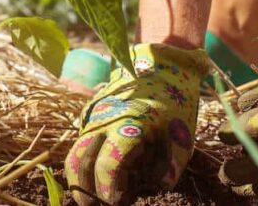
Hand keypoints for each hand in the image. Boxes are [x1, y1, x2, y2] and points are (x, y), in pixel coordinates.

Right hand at [65, 43, 209, 204]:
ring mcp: (93, 113)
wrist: (160, 65)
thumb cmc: (175, 104)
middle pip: (77, 160)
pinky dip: (86, 158)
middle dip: (81, 189)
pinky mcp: (88, 112)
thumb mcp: (183, 139)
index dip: (109, 191)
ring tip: (93, 191)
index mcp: (130, 125)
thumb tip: (153, 190)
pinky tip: (100, 167)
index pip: (107, 166)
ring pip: (74, 150)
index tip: (118, 202)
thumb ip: (169, 169)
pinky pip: (81, 140)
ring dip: (81, 175)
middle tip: (91, 204)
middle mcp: (104, 119)